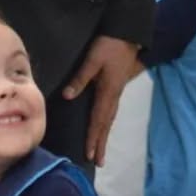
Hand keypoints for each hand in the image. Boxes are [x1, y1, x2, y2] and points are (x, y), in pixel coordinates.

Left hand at [61, 35, 139, 165]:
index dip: (94, 137)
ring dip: (104, 135)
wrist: (128, 33)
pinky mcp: (116, 86)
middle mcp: (114, 96)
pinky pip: (111, 110)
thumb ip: (80, 78)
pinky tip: (103, 125)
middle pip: (106, 123)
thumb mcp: (93, 60)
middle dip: (101, 142)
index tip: (90, 155)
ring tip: (100, 149)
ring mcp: (117, 91)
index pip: (98, 120)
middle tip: (98, 162)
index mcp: (108, 92)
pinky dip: (106, 122)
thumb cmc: (110, 45)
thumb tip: (67, 97)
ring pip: (110, 118)